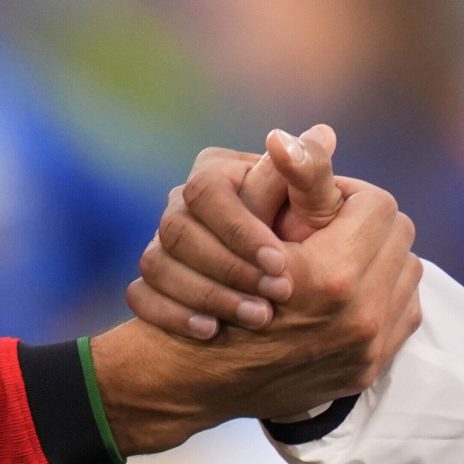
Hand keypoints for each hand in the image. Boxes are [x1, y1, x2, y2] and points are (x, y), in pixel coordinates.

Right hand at [91, 174, 421, 453]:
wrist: (198, 374)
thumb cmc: (216, 287)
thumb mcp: (250, 223)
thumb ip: (293, 176)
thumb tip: (324, 131)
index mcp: (336, 276)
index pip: (378, 204)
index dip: (348, 195)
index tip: (322, 203)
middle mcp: (362, 317)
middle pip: (399, 237)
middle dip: (368, 224)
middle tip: (332, 226)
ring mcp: (368, 348)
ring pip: (407, 273)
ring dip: (380, 258)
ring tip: (340, 255)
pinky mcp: (369, 369)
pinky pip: (404, 313)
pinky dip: (383, 294)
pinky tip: (349, 290)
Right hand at [130, 125, 344, 339]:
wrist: (286, 288)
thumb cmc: (308, 232)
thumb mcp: (315, 204)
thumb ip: (312, 172)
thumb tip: (322, 133)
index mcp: (215, 170)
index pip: (205, 190)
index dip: (240, 228)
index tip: (280, 261)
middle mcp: (181, 202)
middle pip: (176, 229)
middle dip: (228, 266)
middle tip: (274, 296)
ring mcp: (161, 243)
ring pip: (156, 262)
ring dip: (207, 293)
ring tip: (256, 317)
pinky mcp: (152, 282)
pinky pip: (141, 295)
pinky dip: (172, 314)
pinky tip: (211, 330)